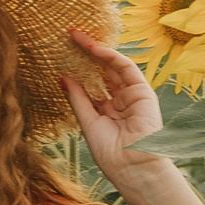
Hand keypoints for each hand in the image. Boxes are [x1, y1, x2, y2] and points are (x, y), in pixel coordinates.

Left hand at [63, 31, 172, 192]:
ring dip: (95, 49)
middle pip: (101, 71)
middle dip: (85, 54)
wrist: (133, 168)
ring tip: (76, 36)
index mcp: (107, 111)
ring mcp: (132, 96)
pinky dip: (110, 56)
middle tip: (69, 36)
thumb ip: (78, 99)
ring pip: (112, 66)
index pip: (92, 84)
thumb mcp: (88, 122)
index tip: (61, 54)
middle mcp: (120, 101)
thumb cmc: (110, 154)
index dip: (78, 69)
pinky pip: (126, 68)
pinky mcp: (143, 92)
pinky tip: (94, 48)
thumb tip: (63, 78)